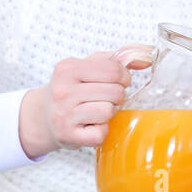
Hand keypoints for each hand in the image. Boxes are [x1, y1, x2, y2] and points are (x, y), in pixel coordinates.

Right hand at [20, 44, 154, 155]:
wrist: (43, 117)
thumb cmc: (71, 90)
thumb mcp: (86, 67)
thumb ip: (116, 58)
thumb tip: (148, 56)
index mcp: (68, 69)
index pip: (112, 69)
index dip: (123, 76)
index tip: (118, 81)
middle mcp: (63, 90)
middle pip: (115, 91)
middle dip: (118, 96)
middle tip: (106, 98)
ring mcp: (64, 114)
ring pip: (108, 111)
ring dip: (109, 113)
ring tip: (97, 111)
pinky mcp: (69, 136)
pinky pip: (101, 133)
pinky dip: (102, 131)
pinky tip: (91, 125)